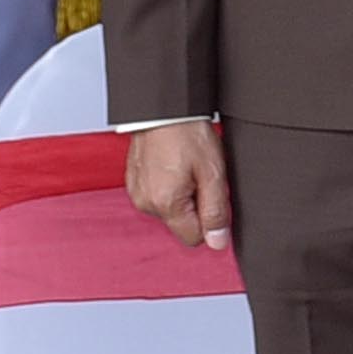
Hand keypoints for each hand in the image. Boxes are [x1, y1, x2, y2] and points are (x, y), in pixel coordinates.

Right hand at [125, 120, 230, 252]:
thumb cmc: (187, 136)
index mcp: (165, 205)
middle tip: (201, 177)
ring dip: (183, 196)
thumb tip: (218, 243)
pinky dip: (170, 186)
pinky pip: (159, 197)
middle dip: (197, 206)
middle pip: (182, 224)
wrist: (163, 110)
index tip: (213, 196)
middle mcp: (146, 204)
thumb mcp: (213, 173)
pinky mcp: (134, 184)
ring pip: (171, 211)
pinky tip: (174, 166)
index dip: (210, 221)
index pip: (194, 238)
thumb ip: (215, 212)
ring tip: (187, 168)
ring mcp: (137, 194)